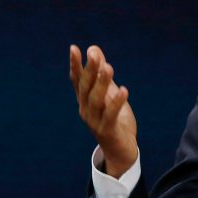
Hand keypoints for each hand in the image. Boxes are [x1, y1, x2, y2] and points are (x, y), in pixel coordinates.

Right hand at [70, 45, 137, 177]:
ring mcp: (95, 121)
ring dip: (102, 83)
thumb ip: (102, 74)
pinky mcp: (107, 131)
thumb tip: (94, 49)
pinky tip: (124, 90)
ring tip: (109, 67)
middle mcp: (86, 110)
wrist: (121, 149)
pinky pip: (111, 115)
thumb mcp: (110, 93)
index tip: (74, 48)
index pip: (78, 80)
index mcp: (85, 101)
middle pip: (86, 88)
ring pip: (97, 100)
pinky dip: (116, 103)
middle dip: (90, 70)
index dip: (75, 65)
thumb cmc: (115, 119)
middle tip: (93, 53)